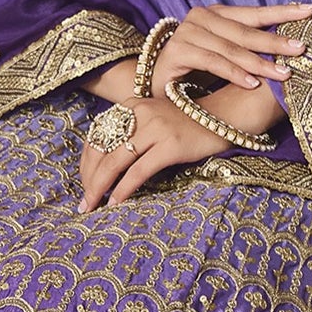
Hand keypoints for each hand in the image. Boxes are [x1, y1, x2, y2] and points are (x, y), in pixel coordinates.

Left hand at [76, 81, 284, 210]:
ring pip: (115, 161)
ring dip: (99, 187)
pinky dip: (123, 189)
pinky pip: (138, 171)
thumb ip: (136, 133)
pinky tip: (115, 203)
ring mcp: (155, 128)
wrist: (228, 115)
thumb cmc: (192, 124)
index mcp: (133, 105)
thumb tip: (112, 164)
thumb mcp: (158, 120)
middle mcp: (140, 113)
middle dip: (88, 178)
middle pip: (101, 149)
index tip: (85, 181)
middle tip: (84, 201)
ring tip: (92, 206)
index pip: (97, 134)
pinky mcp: (170, 145)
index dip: (86, 162)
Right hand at [141, 2, 311, 95]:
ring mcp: (188, 32)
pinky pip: (214, 62)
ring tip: (283, 73)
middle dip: (275, 41)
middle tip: (301, 48)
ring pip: (232, 48)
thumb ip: (248, 48)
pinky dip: (235, 73)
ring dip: (260, 62)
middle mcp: (200, 17)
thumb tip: (288, 50)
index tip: (309, 11)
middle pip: (245, 30)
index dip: (281, 12)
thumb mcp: (225, 55)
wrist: (158, 87)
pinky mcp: (178, 51)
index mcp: (215, 13)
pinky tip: (253, 83)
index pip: (253, 13)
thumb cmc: (197, 72)